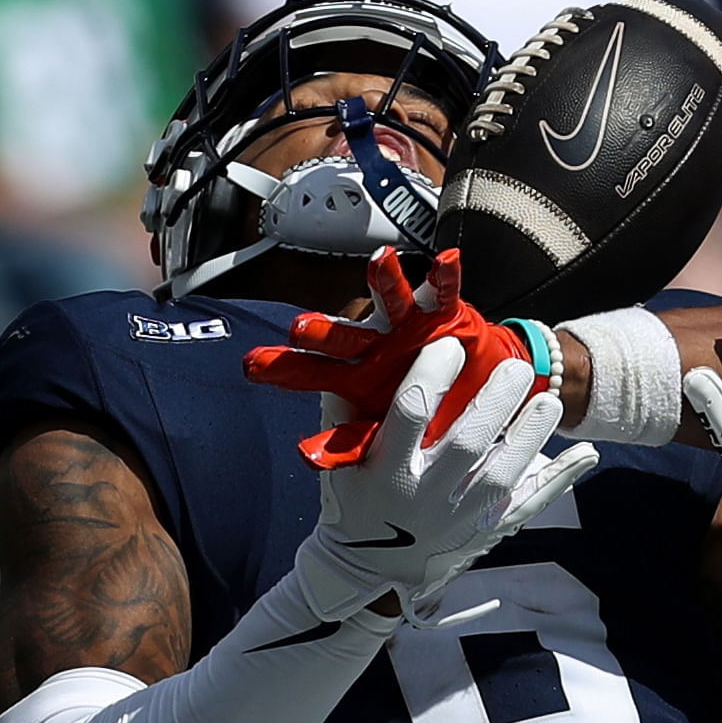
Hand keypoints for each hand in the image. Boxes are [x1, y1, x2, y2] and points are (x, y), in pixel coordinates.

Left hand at [244, 248, 538, 467]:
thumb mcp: (385, 432)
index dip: (285, 370)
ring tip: (381, 263)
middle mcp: (374, 345)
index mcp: (354, 377)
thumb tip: (309, 461)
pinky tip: (446, 261)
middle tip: (301, 328)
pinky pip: (442, 292)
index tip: (254, 367)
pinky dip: (445, 277)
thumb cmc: (420, 411)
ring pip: (390, 303)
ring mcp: (405, 326)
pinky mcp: (440, 313)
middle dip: (324, 331)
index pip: (311, 373)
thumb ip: (352, 443)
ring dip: (385, 283)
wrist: (467, 393)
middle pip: (343, 337)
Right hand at [291, 338, 597, 622]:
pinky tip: (587, 453)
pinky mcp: (486, 531)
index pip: (409, 415)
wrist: (369, 570)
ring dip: (532, 437)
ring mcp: (460, 518)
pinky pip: (528, 504)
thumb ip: (347, 407)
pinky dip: (561, 479)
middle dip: (495, 404)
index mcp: (386, 472)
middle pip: (467, 445)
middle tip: (518, 367)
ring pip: (503, 476)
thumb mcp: (339, 461)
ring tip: (551, 400)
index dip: (432, 376)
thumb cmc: (354, 501)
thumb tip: (366, 346)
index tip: (452, 345)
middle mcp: (425, 497)